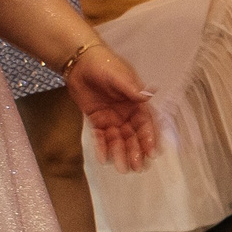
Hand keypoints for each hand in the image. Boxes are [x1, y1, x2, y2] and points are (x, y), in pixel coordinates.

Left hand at [64, 43, 160, 171]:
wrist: (79, 62)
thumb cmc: (103, 65)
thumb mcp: (119, 75)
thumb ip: (131, 88)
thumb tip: (147, 97)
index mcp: (137, 102)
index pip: (146, 123)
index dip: (149, 138)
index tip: (151, 152)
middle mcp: (127, 113)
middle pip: (134, 135)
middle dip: (136, 151)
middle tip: (137, 167)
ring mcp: (113, 118)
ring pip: (119, 139)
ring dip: (121, 153)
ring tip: (123, 168)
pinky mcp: (97, 120)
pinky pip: (101, 137)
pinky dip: (103, 147)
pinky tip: (104, 159)